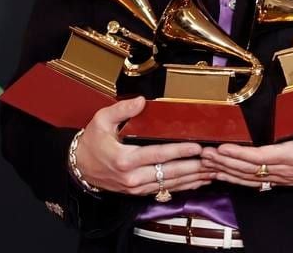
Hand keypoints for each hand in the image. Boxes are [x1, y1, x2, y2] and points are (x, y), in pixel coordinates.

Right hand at [74, 97, 214, 195]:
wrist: (79, 168)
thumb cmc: (91, 142)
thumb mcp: (101, 120)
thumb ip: (122, 110)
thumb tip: (141, 101)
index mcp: (125, 159)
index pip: (158, 155)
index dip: (179, 151)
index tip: (197, 147)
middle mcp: (133, 177)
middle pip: (169, 173)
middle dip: (194, 167)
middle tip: (213, 160)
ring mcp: (137, 187)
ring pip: (170, 184)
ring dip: (193, 178)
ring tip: (212, 171)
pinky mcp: (139, 192)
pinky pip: (165, 190)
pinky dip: (184, 186)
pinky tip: (197, 181)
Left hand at [201, 118, 292, 189]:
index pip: (264, 157)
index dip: (241, 154)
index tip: (224, 147)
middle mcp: (288, 169)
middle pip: (250, 169)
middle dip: (225, 162)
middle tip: (204, 153)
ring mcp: (285, 176)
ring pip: (250, 177)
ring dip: (227, 171)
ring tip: (207, 163)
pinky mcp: (284, 179)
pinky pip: (256, 181)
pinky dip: (238, 178)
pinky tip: (225, 175)